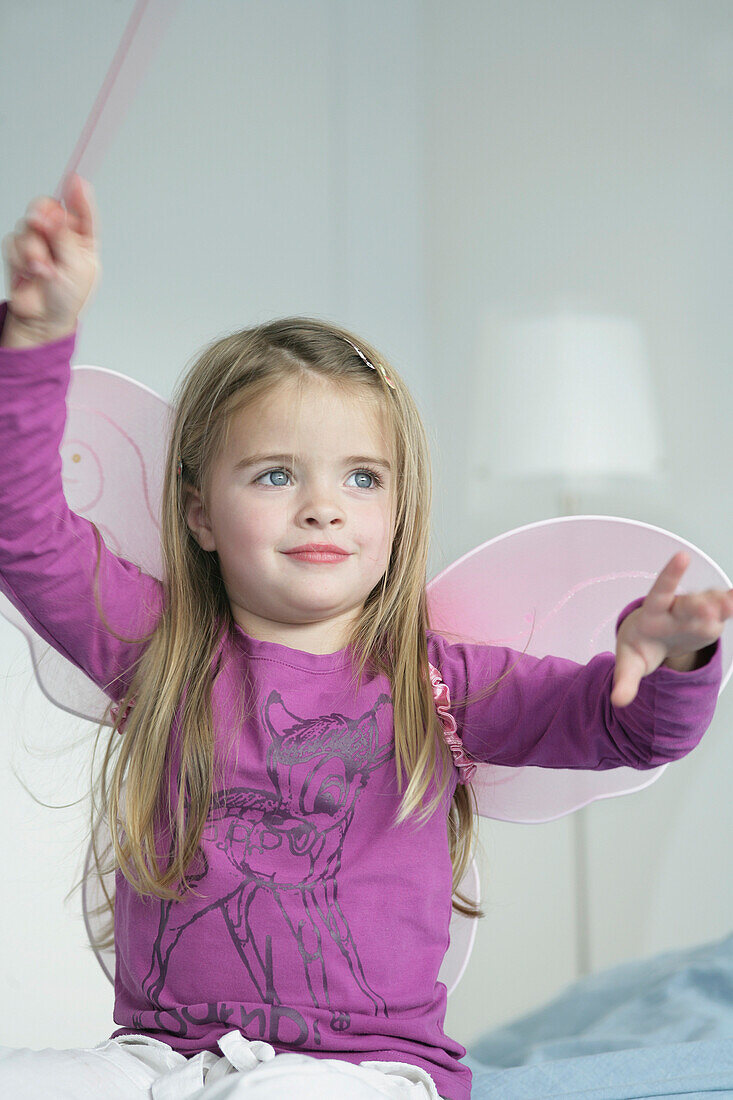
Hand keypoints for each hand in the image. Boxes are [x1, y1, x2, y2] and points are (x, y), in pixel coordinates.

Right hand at [1, 173, 100, 342]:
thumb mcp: (76, 268)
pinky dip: (22, 258)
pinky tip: (32, 273)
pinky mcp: (20, 250)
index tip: (76, 181)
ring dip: (34, 249)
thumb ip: (65, 239)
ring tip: (44, 271)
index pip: (82, 211)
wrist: (43, 318)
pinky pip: (14, 241)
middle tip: (44, 228)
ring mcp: (39, 241)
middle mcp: (60, 236)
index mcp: (82, 239)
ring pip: (28, 225)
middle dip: (44, 217)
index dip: (78, 195)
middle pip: (48, 208)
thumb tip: (57, 215)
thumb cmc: (67, 299)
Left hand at [611, 550, 732, 707]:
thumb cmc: (638, 647)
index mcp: (652, 613)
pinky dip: (732, 602)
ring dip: (722, 603)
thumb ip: (625, 681)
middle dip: (700, 605)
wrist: (651, 638)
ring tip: (730, 605)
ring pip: (710, 602)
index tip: (683, 556)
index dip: (671, 575)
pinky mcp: (710, 617)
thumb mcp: (629, 664)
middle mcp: (675, 608)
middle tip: (710, 609)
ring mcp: (695, 610)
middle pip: (688, 603)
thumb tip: (617, 702)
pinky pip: (724, 607)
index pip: (660, 591)